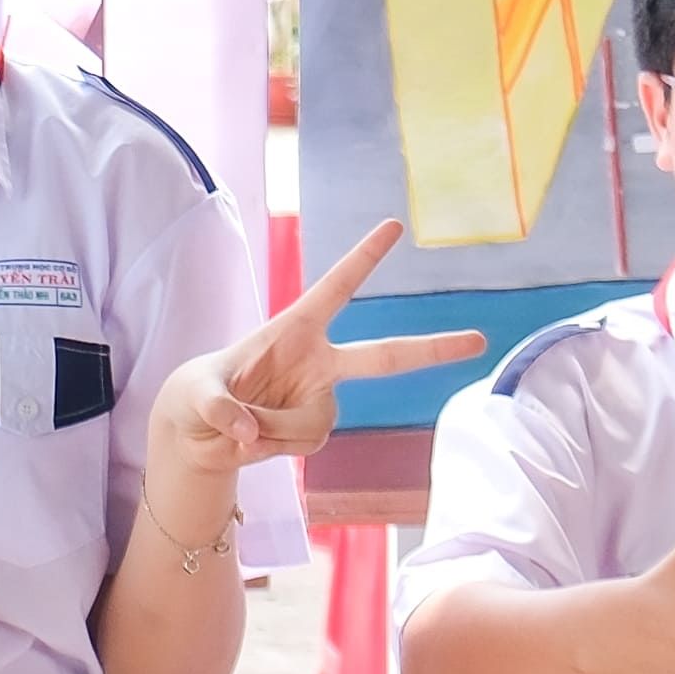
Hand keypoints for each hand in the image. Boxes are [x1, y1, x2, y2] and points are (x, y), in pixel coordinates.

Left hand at [150, 216, 496, 481]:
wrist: (197, 432)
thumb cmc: (195, 394)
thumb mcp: (195, 395)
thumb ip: (218, 408)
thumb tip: (249, 433)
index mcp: (294, 328)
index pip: (335, 288)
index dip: (363, 258)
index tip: (394, 224)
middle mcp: (318, 361)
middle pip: (385, 357)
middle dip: (433, 350)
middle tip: (479, 340)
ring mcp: (321, 398)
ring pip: (313, 423)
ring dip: (272, 431)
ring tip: (240, 427)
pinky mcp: (315, 430)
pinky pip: (307, 445)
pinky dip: (275, 448)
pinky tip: (254, 441)